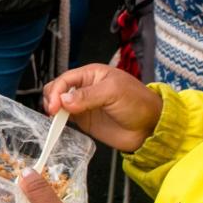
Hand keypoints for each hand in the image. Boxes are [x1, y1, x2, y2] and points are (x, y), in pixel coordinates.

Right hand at [42, 64, 161, 152]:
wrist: (150, 127)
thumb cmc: (138, 102)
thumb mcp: (114, 92)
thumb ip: (88, 96)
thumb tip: (64, 100)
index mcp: (92, 74)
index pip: (66, 78)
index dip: (57, 91)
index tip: (55, 106)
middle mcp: (84, 88)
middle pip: (58, 89)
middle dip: (52, 99)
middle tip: (54, 112)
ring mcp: (83, 105)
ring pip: (59, 104)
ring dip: (53, 110)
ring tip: (55, 119)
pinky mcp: (84, 121)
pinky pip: (65, 119)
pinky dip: (58, 122)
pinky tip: (58, 126)